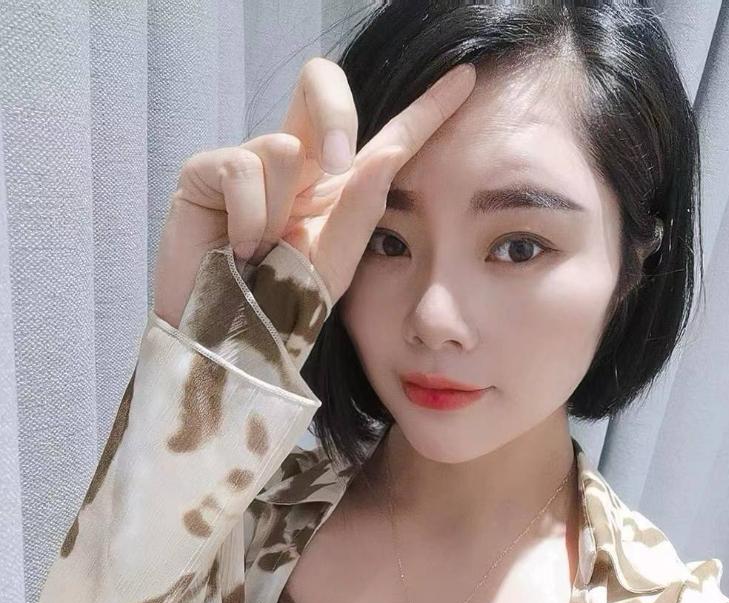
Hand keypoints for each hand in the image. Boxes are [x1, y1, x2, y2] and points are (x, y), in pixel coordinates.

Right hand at [152, 57, 475, 328]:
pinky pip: (241, 167)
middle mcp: (297, 166)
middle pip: (320, 81)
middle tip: (338, 163)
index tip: (467, 79)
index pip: (387, 138)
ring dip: (280, 211)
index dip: (426, 107)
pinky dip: (249, 218)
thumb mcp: (334, 264)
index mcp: (337, 188)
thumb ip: (362, 210)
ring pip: (283, 145)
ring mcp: (250, 165)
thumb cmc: (279, 305)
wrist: (225, 340)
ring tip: (263, 251)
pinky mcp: (204, 173)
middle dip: (335, 113)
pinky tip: (240, 249)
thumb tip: (391, 151)